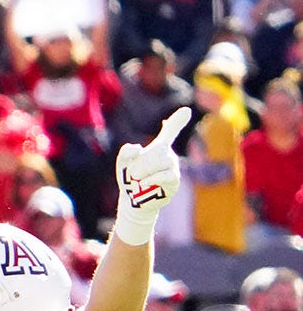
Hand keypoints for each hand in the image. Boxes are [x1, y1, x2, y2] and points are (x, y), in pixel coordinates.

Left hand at [111, 107, 188, 245]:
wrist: (134, 200)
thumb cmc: (130, 180)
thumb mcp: (123, 164)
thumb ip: (126, 152)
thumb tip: (138, 148)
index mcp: (157, 148)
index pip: (170, 131)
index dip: (178, 121)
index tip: (187, 110)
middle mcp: (168, 156)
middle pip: (158, 150)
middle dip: (141, 162)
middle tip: (133, 174)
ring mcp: (173, 168)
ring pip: (162, 161)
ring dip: (144, 171)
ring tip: (138, 180)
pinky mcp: (174, 181)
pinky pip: (165, 175)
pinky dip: (151, 179)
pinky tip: (145, 183)